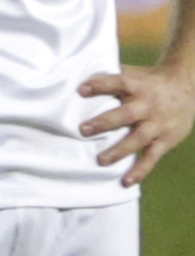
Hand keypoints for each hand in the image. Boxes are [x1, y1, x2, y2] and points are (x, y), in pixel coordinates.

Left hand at [81, 65, 194, 186]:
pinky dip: (140, 170)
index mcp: (138, 85)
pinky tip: (126, 182)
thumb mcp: (134, 74)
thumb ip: (109, 77)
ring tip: (101, 161)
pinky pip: (152, 157)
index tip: (81, 90)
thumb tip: (73, 76)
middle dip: (105, 122)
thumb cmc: (149, 82)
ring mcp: (158, 124)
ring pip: (139, 138)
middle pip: (127, 114)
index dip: (100, 85)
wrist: (188, 86)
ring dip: (120, 150)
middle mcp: (148, 105)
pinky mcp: (166, 139)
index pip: (118, 82)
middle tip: (83, 130)